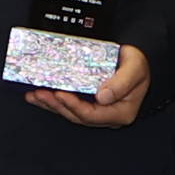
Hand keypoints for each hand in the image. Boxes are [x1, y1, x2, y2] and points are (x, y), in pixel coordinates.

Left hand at [29, 41, 150, 129]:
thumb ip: (121, 83)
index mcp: (120, 112)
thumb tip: (102, 97)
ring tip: (35, 95)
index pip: (92, 115)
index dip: (73, 106)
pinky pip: (69, 106)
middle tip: (41, 93)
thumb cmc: (138, 63)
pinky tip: (39, 96)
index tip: (60, 93)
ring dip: (50, 105)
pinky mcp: (89, 105)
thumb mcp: (134, 69)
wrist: (138, 59)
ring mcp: (97, 112)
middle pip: (77, 116)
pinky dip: (53, 101)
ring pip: (70, 112)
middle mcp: (108, 116)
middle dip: (56, 105)